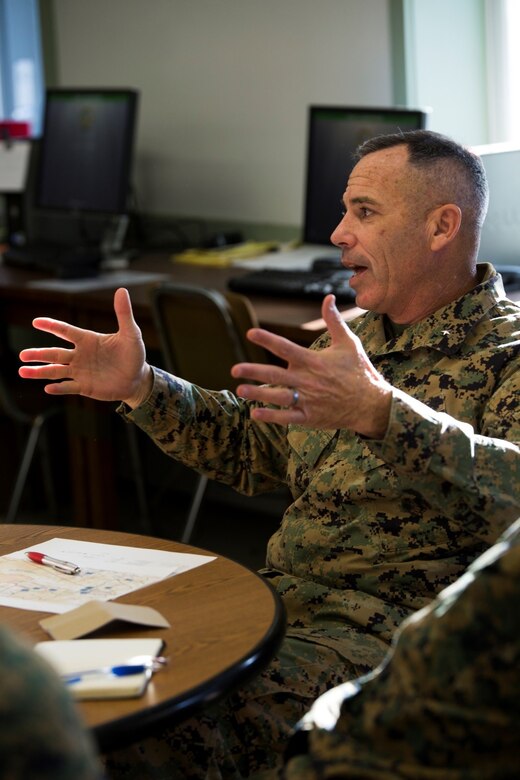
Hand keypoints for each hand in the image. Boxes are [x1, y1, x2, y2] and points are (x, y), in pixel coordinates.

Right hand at [18, 288, 152, 407]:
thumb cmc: (133, 354)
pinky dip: (58, 388)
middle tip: (22, 355)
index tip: (36, 321)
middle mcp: (79, 355)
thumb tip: (121, 290)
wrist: (138, 378)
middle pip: (55, 353)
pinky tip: (47, 388)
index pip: (65, 331)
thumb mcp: (131, 333)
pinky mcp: (85, 386)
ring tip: (22, 371)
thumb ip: (123, 314)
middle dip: (38, 354)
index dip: (51, 326)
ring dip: (40, 372)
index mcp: (87, 340)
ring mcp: (80, 371)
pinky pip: (68, 387)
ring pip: (56, 371)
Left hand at [231, 294, 391, 437]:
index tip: (250, 333)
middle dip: (254, 371)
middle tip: (234, 369)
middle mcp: (309, 381)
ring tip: (240, 390)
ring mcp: (309, 400)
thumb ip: (334, 320)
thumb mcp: (349, 343)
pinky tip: (255, 414)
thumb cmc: (359, 371)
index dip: (268, 340)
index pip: (286, 348)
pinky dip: (272, 416)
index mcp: (315, 361)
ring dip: (258, 394)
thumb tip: (328, 297)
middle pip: (276, 375)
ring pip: (279, 397)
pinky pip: (288, 418)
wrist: (372, 404)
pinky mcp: (311, 417)